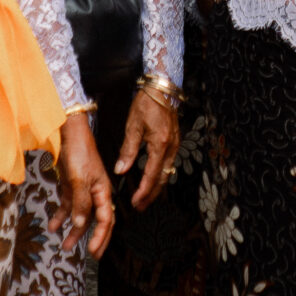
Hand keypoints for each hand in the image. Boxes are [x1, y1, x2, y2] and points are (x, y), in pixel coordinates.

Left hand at [53, 113, 116, 256]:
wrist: (68, 132)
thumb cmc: (79, 151)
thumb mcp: (79, 179)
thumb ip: (80, 203)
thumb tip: (79, 224)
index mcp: (103, 191)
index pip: (106, 219)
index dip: (101, 236)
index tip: (94, 251)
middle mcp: (95, 192)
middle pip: (97, 220)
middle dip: (93, 238)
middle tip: (90, 255)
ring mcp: (83, 190)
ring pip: (80, 216)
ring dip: (73, 231)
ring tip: (65, 245)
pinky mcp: (71, 186)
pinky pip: (68, 206)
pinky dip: (61, 216)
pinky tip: (52, 226)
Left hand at [115, 89, 180, 209]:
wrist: (162, 88)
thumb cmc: (147, 103)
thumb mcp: (133, 126)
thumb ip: (128, 150)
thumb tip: (121, 170)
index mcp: (160, 144)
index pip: (152, 175)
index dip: (144, 191)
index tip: (136, 202)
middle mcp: (171, 147)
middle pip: (163, 179)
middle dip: (152, 195)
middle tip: (141, 206)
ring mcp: (175, 144)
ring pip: (167, 172)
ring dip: (157, 187)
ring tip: (146, 197)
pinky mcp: (174, 141)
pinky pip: (169, 164)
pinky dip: (161, 175)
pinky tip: (154, 178)